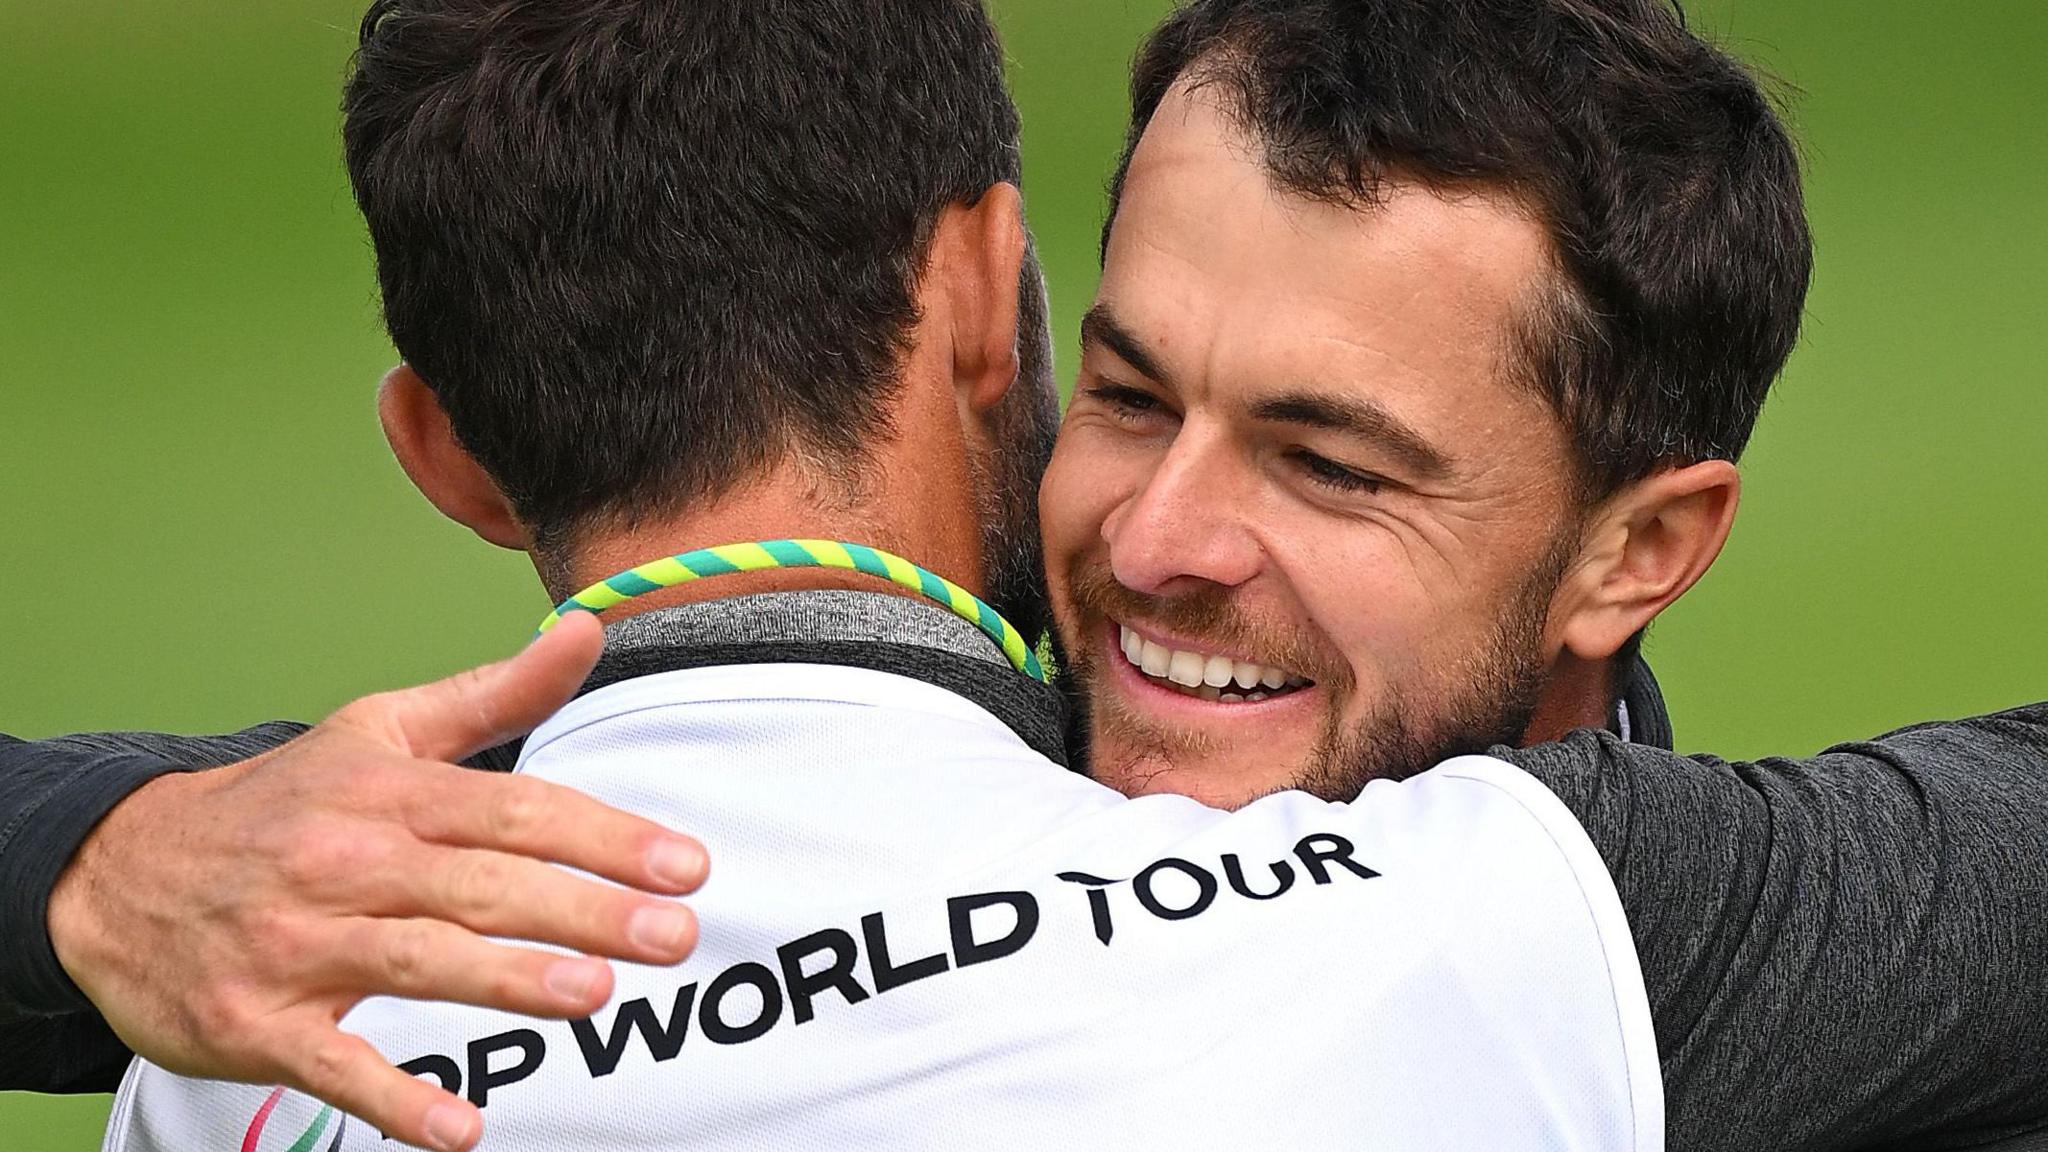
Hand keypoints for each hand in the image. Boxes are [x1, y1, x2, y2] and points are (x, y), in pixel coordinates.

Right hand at [48, 613, 705, 1151]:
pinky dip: (394, 1099)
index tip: (685, 864)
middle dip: (584, 909)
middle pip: (483, 885)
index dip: (605, 835)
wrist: (112, 871)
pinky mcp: (258, 1022)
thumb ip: (495, 691)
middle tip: (674, 934)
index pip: (514, 810)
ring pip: (419, 961)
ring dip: (508, 980)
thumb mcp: (378, 728)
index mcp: (388, 793)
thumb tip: (590, 630)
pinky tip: (461, 1129)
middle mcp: (348, 862)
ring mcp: (300, 944)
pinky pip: (333, 1065)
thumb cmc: (279, 802)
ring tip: (592, 992)